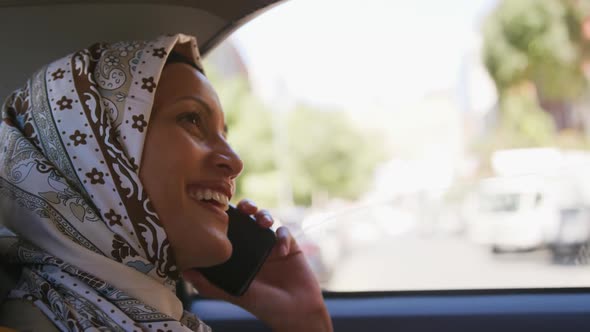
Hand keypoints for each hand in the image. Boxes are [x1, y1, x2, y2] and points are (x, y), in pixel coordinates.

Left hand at [182, 199, 332, 331]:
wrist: (295, 312)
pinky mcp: (290, 246)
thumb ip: (210, 285)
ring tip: (264, 222)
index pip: (230, 229)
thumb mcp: (235, 295)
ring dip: (264, 215)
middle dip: (246, 206)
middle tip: (245, 208)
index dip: (226, 216)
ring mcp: (271, 245)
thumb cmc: (265, 306)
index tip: (221, 209)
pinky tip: (281, 249)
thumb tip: (184, 272)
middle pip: (247, 218)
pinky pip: (284, 232)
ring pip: (266, 218)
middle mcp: (254, 247)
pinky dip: (283, 236)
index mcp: (239, 255)